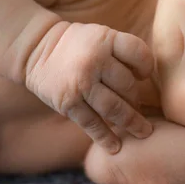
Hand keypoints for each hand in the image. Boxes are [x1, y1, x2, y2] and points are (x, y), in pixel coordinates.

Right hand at [25, 21, 153, 153]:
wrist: (36, 48)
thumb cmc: (79, 45)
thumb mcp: (101, 36)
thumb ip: (122, 52)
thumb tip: (148, 81)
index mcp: (106, 39)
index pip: (139, 54)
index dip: (146, 67)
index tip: (143, 76)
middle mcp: (95, 60)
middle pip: (128, 86)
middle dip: (136, 100)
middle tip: (139, 108)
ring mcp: (82, 83)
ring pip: (115, 108)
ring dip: (131, 123)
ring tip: (144, 133)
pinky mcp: (68, 103)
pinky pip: (92, 124)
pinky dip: (105, 138)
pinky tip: (116, 147)